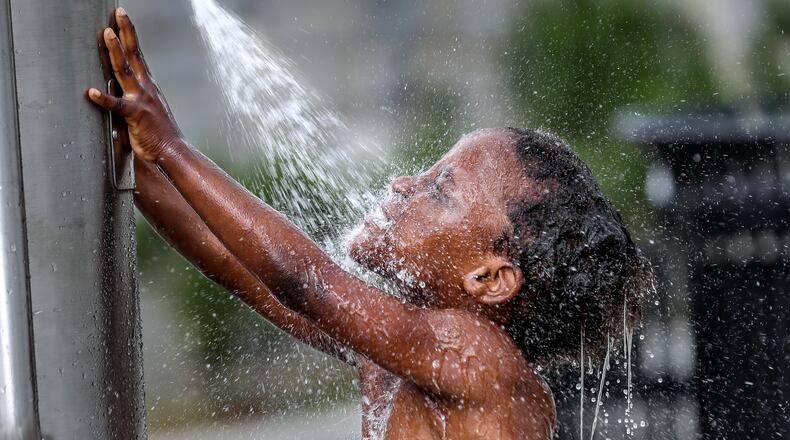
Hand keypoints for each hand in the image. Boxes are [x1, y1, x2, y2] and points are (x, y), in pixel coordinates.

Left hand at [88, 8, 182, 162]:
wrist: (172, 150)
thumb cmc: (159, 134)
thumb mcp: (148, 110)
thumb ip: (134, 98)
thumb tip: (121, 94)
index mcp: (148, 85)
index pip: (137, 54)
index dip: (130, 35)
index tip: (122, 18)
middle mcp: (145, 88)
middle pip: (133, 54)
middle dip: (125, 33)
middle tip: (118, 15)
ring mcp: (141, 99)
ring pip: (125, 71)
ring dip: (115, 52)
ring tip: (107, 34)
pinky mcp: (135, 115)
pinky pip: (117, 105)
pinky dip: (103, 99)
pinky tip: (91, 92)